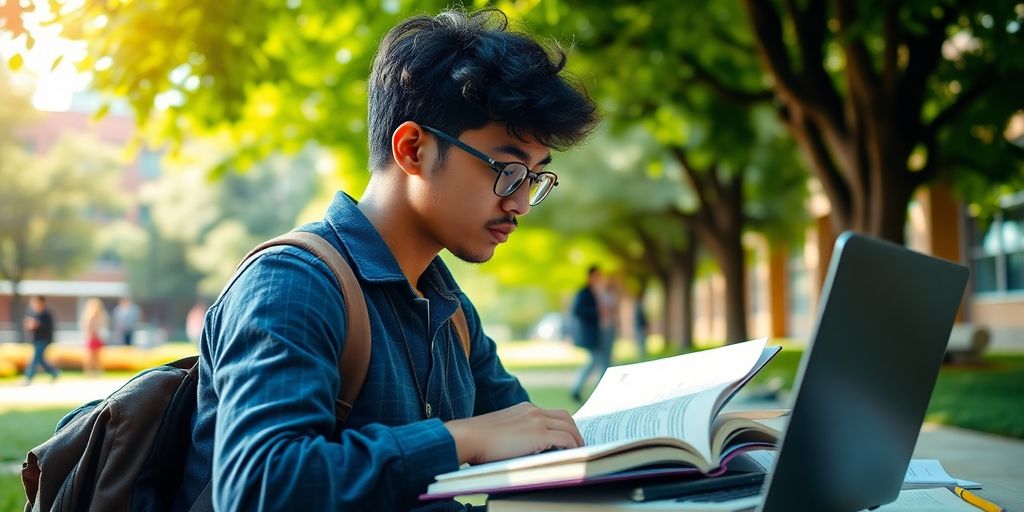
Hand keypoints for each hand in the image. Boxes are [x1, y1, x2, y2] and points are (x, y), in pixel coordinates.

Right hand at [444, 402, 583, 464]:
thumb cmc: (478, 440)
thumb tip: (531, 448)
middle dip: (575, 431)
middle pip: (565, 417)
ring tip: (579, 452)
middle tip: (579, 444)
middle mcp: (533, 411)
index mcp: (524, 409)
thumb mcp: (502, 430)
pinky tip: (572, 455)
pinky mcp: (538, 434)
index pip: (553, 414)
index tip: (569, 436)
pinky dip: (572, 446)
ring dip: (577, 439)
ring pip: (569, 426)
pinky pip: (565, 439)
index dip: (564, 425)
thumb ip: (518, 433)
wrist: (467, 437)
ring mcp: (536, 420)